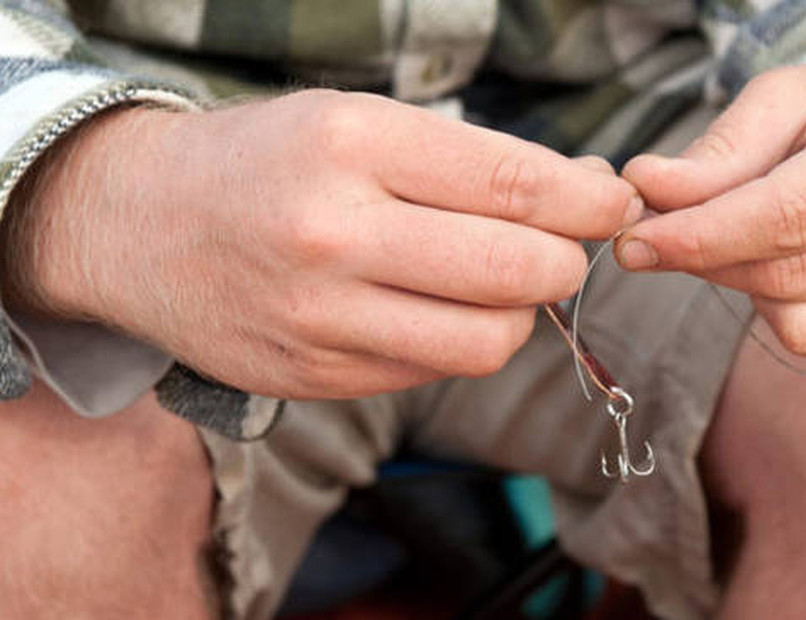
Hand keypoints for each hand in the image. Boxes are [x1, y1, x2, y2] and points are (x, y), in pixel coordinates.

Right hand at [4, 90, 638, 397]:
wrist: (138, 225)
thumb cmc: (264, 162)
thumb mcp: (355, 123)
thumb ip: (468, 162)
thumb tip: (585, 192)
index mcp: (351, 146)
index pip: (514, 185)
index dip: (588, 202)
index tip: (614, 204)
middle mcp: (334, 234)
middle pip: (517, 271)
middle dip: (564, 263)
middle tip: (559, 249)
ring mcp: (320, 317)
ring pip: (488, 340)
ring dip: (518, 314)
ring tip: (496, 284)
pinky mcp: (313, 376)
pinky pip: (433, 370)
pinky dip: (457, 342)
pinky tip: (434, 309)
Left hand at [618, 58, 805, 362]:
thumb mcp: (790, 102)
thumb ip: (718, 153)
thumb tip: (646, 189)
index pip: (785, 215)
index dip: (698, 238)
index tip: (634, 244)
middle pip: (786, 276)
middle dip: (708, 263)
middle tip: (668, 238)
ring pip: (802, 326)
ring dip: (750, 293)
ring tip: (751, 245)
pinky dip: (791, 316)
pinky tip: (800, 271)